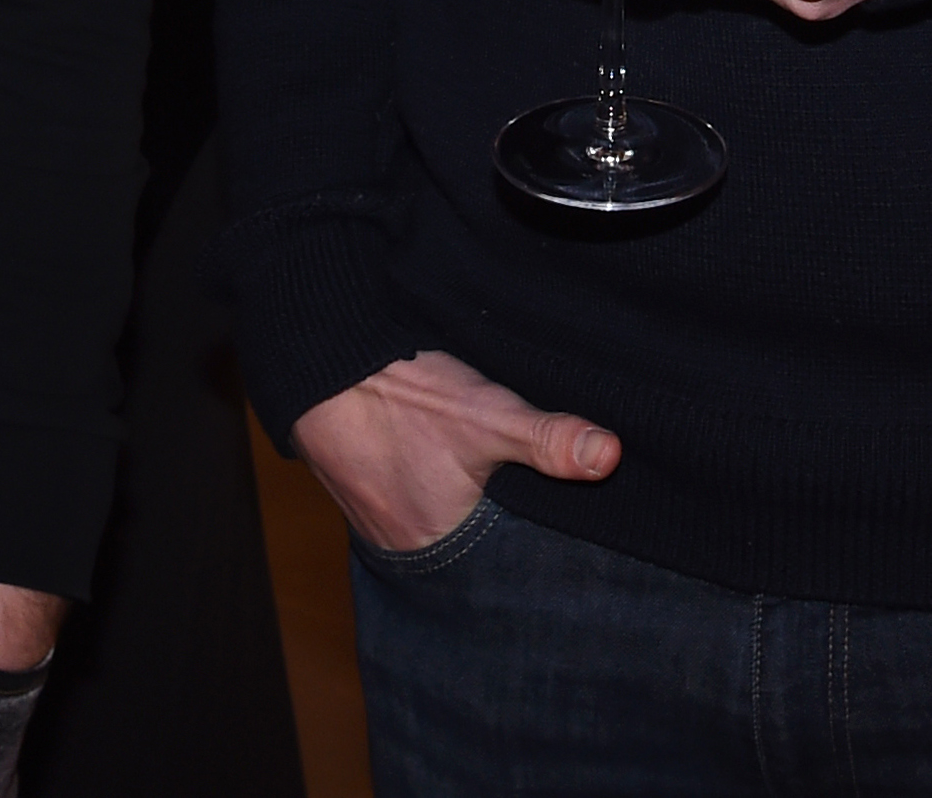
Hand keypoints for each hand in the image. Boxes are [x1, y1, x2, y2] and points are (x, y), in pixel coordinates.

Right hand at [291, 350, 616, 555]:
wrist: (320, 362)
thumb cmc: (400, 396)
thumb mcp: (485, 414)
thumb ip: (547, 438)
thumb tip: (611, 456)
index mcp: (440, 548)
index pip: (504, 569)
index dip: (534, 549)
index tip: (571, 533)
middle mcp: (406, 549)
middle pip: (473, 553)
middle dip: (504, 533)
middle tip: (537, 502)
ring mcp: (379, 522)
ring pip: (443, 529)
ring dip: (468, 513)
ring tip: (501, 486)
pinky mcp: (365, 490)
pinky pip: (413, 506)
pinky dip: (436, 493)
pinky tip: (448, 465)